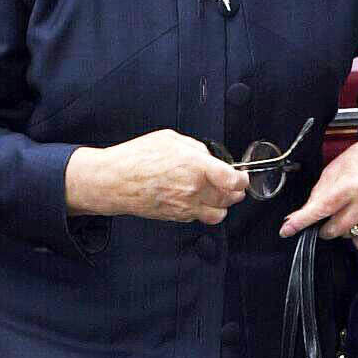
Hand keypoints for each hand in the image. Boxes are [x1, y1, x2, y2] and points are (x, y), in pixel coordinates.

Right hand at [66, 130, 248, 224]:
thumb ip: (195, 148)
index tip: (241, 176)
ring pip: (219, 213)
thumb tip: (207, 157)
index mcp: (196, 166)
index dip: (242, 179)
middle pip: (230, 198)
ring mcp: (186, 207)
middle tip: (232, 185)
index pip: (233, 180)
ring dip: (222, 204)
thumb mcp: (170, 139)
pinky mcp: (177, 217)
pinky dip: (204, 210)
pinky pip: (200, 217)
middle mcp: (194, 190)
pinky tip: (197, 199)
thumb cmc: (136, 158)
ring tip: (217, 194)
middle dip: (235, 191)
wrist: (115, 182)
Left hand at [279, 136, 357, 250]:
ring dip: (340, 229)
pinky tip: (356, 224)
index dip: (300, 222)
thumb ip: (316, 196)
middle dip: (323, 225)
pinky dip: (357, 237)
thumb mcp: (332, 171)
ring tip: (345, 213)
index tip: (287, 230)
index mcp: (348, 186)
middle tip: (327, 214)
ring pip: (346, 237)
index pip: (319, 210)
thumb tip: (296, 217)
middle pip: (332, 230)